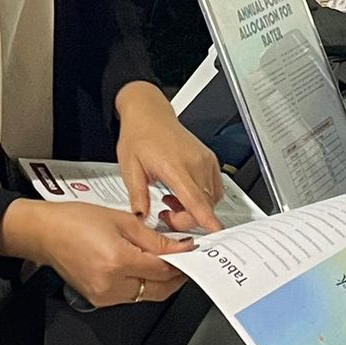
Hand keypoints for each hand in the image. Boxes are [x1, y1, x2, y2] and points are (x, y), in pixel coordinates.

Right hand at [1, 199, 186, 307]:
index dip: (181, 260)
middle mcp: (111, 284)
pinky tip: (143, 269)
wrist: (44, 233)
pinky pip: (130, 296)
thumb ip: (153, 237)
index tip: (190, 250)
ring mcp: (104, 296)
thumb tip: (177, 247)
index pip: (163, 269)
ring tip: (164, 262)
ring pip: (146, 295)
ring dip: (160, 281)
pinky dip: (142, 284)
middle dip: (176, 276)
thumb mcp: (121, 220)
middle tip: (185, 260)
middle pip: (159, 289)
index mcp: (118, 261)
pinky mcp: (98, 300)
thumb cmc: (74, 220)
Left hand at [116, 81, 222, 232]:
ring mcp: (205, 161)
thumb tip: (142, 218)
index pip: (194, 198)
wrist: (149, 113)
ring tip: (172, 199)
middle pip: (204, 205)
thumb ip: (138, 196)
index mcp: (174, 166)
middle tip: (166, 213)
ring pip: (211, 199)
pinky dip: (203, 198)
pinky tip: (184, 192)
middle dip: (187, 219)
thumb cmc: (139, 135)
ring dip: (194, 208)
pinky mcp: (210, 159)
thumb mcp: (129, 168)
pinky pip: (215, 188)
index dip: (205, 218)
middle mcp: (194, 163)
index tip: (214, 231)